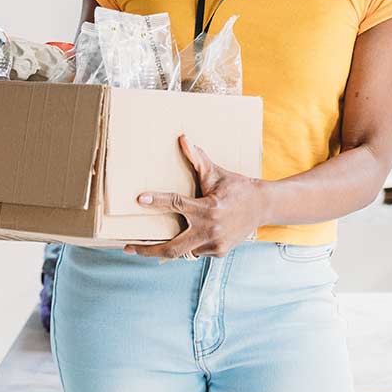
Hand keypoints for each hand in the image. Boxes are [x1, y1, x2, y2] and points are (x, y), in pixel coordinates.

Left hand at [123, 134, 263, 260]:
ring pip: (184, 250)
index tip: (140, 199)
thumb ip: (198, 159)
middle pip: (172, 248)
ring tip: (153, 242)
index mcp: (208, 207)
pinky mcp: (220, 252)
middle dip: (147, 250)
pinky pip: (197, 250)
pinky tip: (194, 233)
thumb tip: (183, 138)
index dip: (157, 201)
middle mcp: (210, 229)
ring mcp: (215, 244)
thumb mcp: (217, 174)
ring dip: (171, 244)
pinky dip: (191, 243)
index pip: (177, 204)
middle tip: (128, 247)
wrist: (264, 205)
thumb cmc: (238, 187)